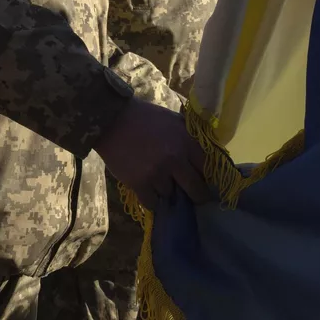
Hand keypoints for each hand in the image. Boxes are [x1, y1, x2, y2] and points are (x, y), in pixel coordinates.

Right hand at [93, 97, 211, 210]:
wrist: (110, 119)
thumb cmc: (143, 117)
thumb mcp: (172, 120)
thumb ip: (190, 136)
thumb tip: (205, 154)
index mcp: (186, 142)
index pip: (209, 170)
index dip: (207, 177)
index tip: (204, 181)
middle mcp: (175, 160)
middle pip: (196, 190)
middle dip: (196, 194)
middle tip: (192, 195)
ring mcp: (157, 173)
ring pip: (171, 195)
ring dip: (166, 190)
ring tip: (158, 183)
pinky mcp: (139, 183)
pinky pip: (152, 202)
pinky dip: (150, 198)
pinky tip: (147, 190)